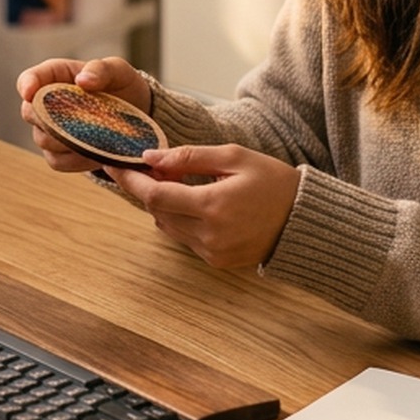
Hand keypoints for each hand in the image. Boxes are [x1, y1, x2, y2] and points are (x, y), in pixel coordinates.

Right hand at [17, 55, 151, 172]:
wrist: (135, 117)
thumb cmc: (121, 87)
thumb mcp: (119, 71)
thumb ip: (101, 70)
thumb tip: (82, 80)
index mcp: (55, 76)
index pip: (30, 79)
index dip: (27, 85)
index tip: (30, 93)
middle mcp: (46, 103)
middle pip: (31, 113)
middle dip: (54, 118)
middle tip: (85, 120)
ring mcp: (48, 131)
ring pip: (44, 140)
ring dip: (71, 141)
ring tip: (100, 136)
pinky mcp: (57, 155)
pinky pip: (58, 161)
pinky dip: (79, 159)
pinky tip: (98, 152)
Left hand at [107, 144, 301, 268]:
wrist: (305, 220)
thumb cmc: (273, 182)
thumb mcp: (233, 157)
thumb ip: (188, 158)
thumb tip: (150, 158)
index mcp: (213, 206)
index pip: (155, 196)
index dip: (131, 181)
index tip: (114, 166)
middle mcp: (209, 235)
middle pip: (157, 212)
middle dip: (149, 189)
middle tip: (154, 167)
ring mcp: (212, 252)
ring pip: (168, 226)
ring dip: (164, 204)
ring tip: (179, 182)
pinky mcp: (217, 262)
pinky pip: (184, 238)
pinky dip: (181, 219)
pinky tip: (195, 202)